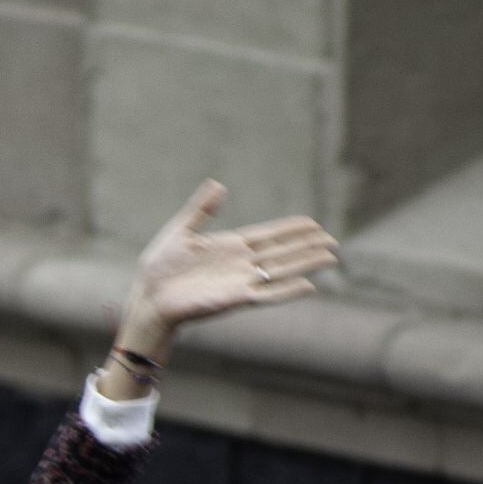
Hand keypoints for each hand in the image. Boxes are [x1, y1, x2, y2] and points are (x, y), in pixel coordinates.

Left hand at [132, 179, 337, 331]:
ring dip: (306, 265)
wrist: (149, 295)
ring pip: (282, 272)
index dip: (291, 230)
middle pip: (282, 253)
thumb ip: (201, 210)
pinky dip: (288, 290)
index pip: (269, 236)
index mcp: (230, 246)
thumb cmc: (160, 267)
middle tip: (333, 241)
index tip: (313, 224)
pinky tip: (310, 285)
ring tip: (330, 258)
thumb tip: (219, 184)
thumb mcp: (182, 230)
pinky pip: (268, 294)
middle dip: (307, 247)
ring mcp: (240, 282)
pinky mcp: (235, 299)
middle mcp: (240, 264)